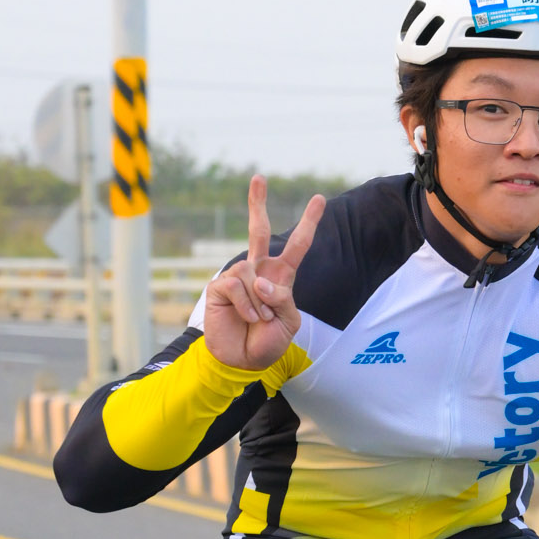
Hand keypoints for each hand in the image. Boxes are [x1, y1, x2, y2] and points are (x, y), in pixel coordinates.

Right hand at [202, 175, 326, 372]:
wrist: (241, 361)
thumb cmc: (267, 342)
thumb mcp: (288, 322)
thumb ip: (282, 299)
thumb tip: (259, 279)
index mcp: (280, 277)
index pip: (297, 245)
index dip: (308, 223)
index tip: (318, 199)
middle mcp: (258, 271)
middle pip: (258, 230)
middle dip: (257, 203)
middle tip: (259, 177)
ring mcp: (238, 278)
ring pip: (252, 274)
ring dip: (259, 302)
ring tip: (257, 319)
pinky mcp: (220, 287)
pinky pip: (237, 286)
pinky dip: (246, 306)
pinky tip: (245, 317)